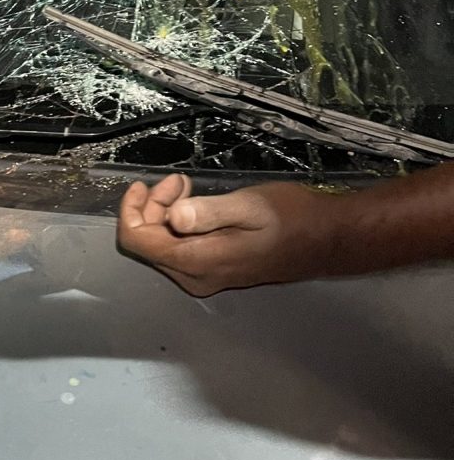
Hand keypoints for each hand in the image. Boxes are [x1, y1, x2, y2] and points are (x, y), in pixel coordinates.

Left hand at [117, 173, 333, 296]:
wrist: (327, 240)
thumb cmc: (291, 218)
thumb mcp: (249, 206)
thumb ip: (208, 213)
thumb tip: (172, 217)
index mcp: (198, 262)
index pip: (138, 241)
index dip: (132, 210)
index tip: (143, 183)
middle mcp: (195, 278)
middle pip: (148, 243)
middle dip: (152, 207)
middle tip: (178, 181)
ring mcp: (205, 278)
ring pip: (164, 245)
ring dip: (166, 212)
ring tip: (187, 186)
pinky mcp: (215, 271)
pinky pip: (181, 248)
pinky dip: (180, 222)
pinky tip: (197, 203)